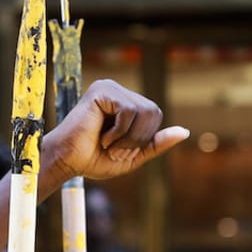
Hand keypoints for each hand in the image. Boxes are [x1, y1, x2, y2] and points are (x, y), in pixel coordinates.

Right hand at [41, 80, 187, 184]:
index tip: (121, 151)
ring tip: (108, 144)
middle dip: (138, 139)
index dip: (144, 138)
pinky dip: (119, 132)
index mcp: (126, 104)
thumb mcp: (133, 155)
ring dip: (128, 138)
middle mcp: (118, 91)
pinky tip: (102, 137)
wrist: (67, 162)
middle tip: (115, 149)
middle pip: (154, 112)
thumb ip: (156, 144)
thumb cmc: (93, 159)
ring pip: (143, 112)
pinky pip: (128, 111)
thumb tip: (185, 131)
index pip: (155, 115)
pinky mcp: (102, 91)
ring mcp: (110, 88)